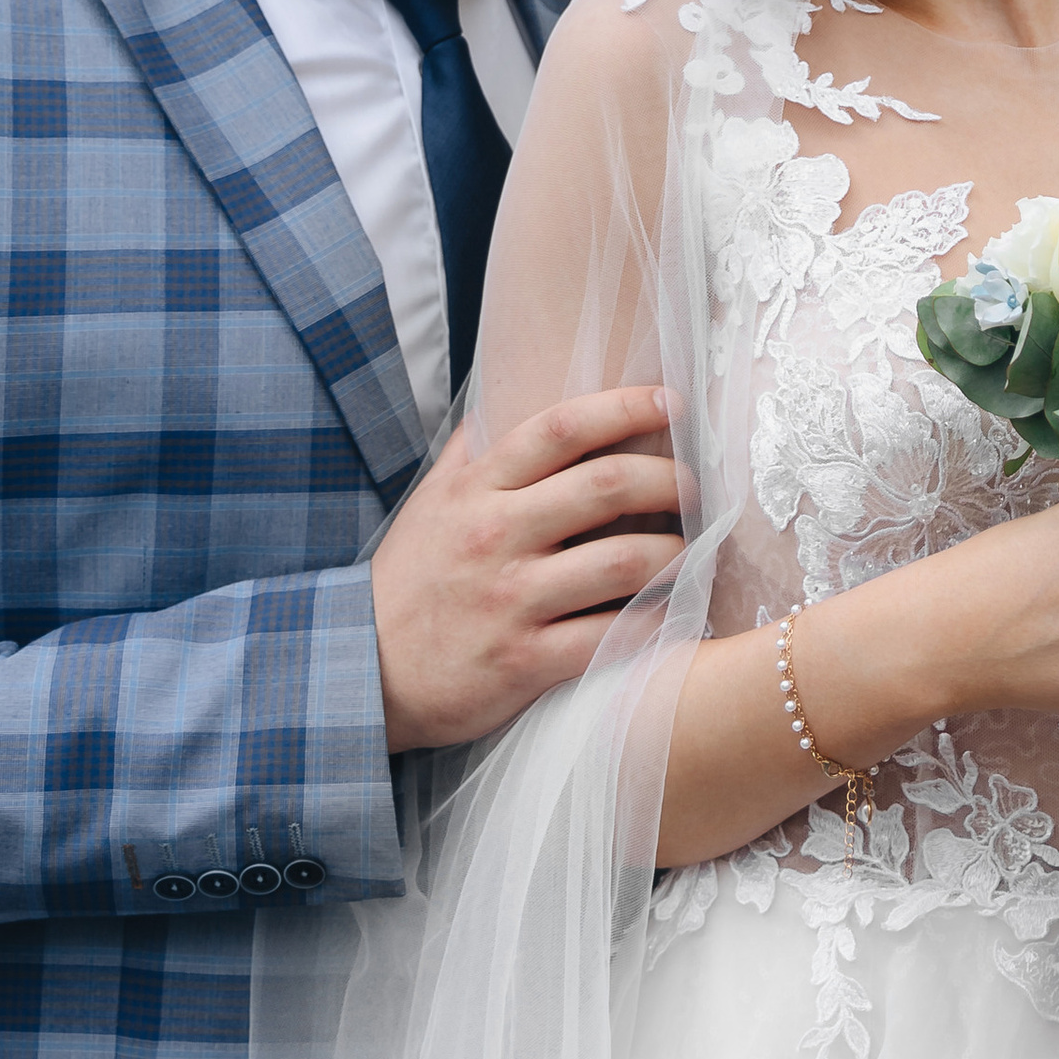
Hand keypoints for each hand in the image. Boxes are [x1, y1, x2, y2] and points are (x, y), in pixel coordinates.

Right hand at [369, 385, 685, 751]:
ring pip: (622, 562)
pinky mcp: (522, 661)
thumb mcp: (431, 501)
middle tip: (695, 486)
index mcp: (478, 489)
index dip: (625, 407)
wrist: (362, 671)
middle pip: (607, 486)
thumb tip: (502, 388)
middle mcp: (497, 536)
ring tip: (690, 550)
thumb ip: (472, 448)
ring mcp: (511, 600)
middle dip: (670, 479)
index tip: (672, 403)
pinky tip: (670, 612)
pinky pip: (608, 637)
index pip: (562, 428)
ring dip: (675, 553)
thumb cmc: (410, 580)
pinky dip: (652, 622)